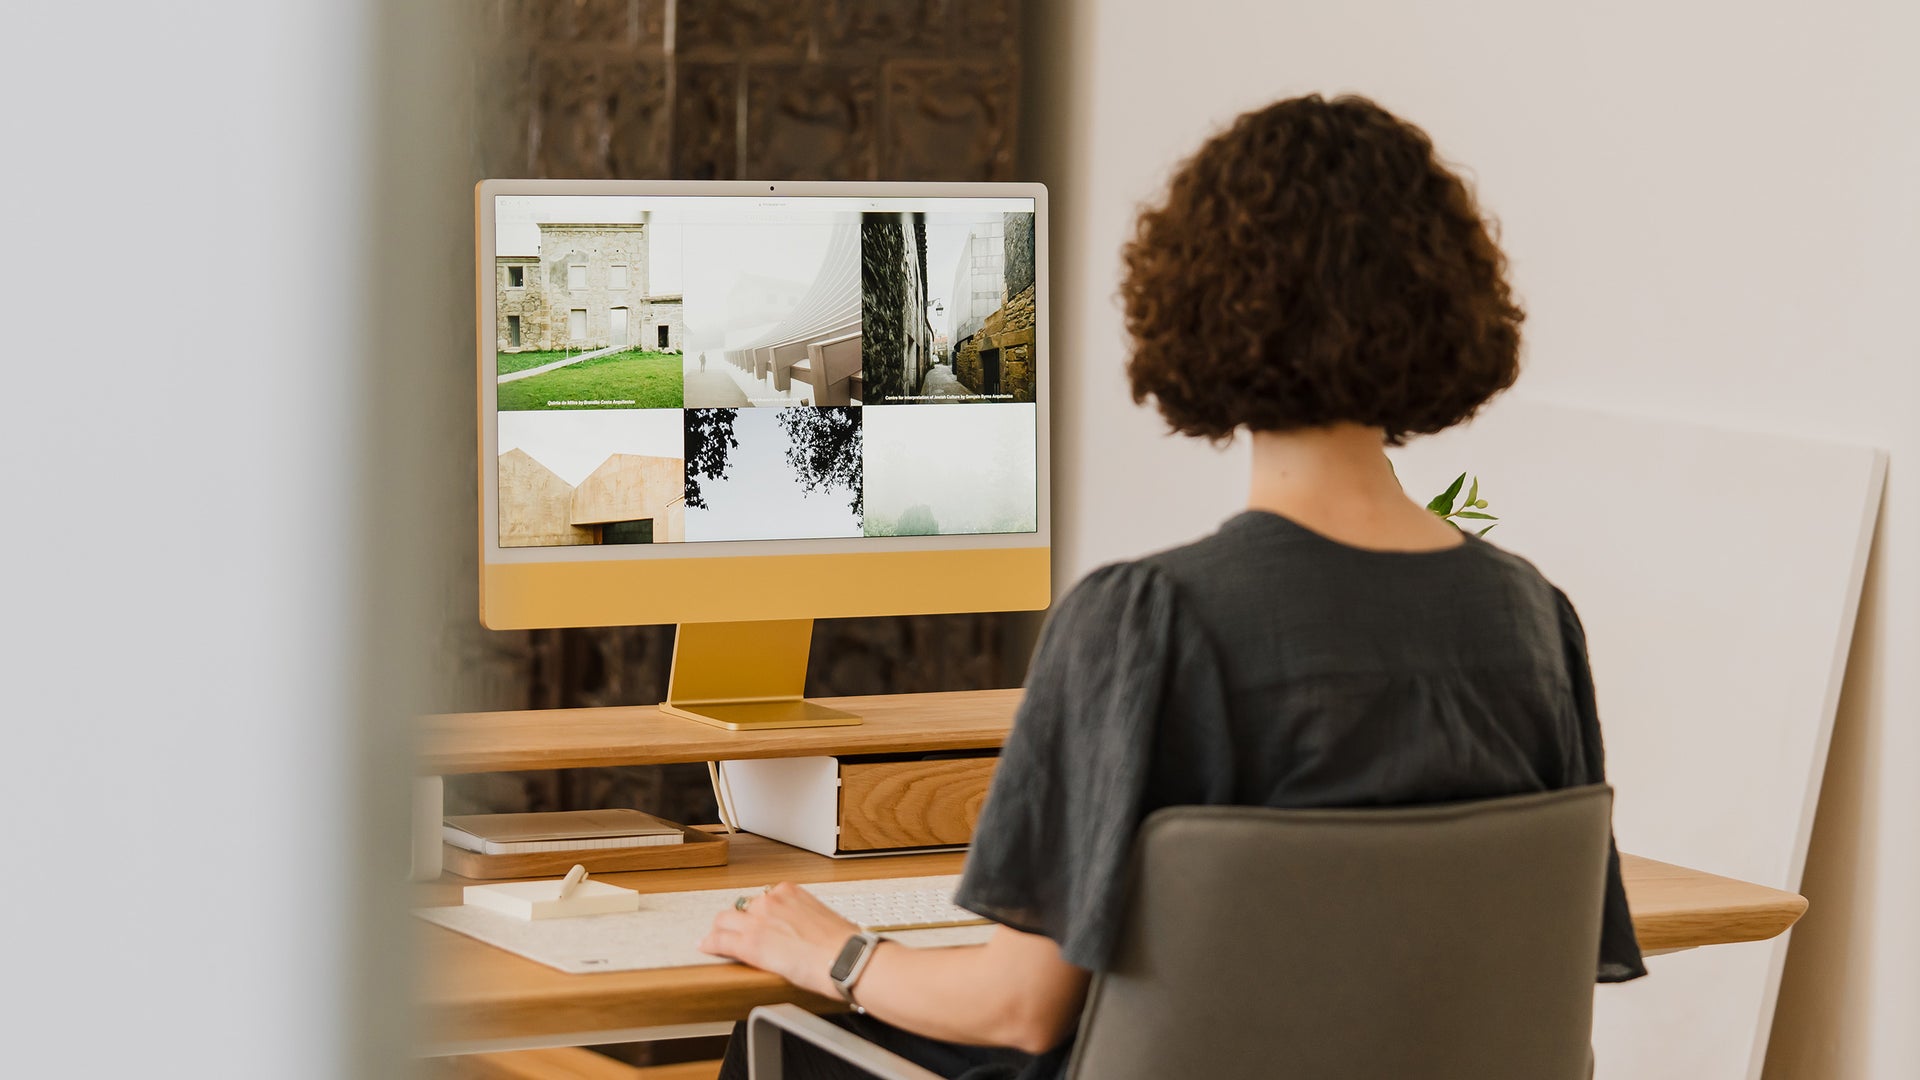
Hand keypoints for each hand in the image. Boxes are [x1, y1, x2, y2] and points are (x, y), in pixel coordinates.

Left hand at [698, 882, 861, 997]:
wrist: (845, 958)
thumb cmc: (843, 944)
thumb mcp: (823, 918)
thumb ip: (806, 918)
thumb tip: (805, 930)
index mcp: (790, 892)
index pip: (763, 897)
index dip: (758, 912)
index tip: (760, 920)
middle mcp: (771, 901)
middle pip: (742, 906)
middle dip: (738, 919)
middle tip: (736, 930)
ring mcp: (758, 920)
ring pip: (726, 920)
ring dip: (721, 929)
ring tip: (716, 937)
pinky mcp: (750, 943)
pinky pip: (720, 940)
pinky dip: (710, 943)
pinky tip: (705, 946)